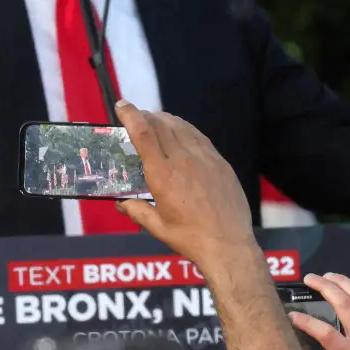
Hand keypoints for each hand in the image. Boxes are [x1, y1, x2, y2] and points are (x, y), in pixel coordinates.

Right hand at [114, 101, 253, 265]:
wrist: (228, 244)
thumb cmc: (191, 238)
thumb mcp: (158, 227)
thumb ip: (137, 211)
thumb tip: (121, 203)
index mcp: (162, 175)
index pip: (143, 134)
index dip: (131, 115)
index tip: (122, 105)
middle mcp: (182, 160)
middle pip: (161, 125)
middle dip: (145, 115)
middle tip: (135, 114)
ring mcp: (204, 159)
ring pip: (181, 127)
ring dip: (165, 119)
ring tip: (156, 118)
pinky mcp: (220, 163)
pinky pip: (200, 137)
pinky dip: (185, 128)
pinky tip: (181, 131)